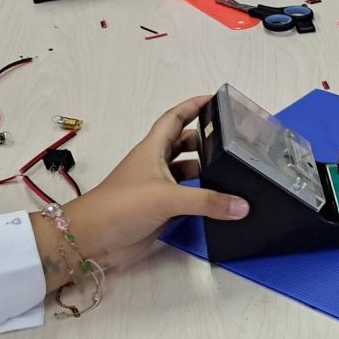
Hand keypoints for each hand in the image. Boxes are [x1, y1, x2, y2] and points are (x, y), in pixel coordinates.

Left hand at [31, 96, 249, 290]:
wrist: (95, 239)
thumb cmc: (122, 206)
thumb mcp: (167, 198)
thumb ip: (207, 201)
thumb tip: (243, 206)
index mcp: (153, 150)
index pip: (174, 119)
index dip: (192, 106)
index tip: (215, 99)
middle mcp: (156, 165)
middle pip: (184, 145)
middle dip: (205, 141)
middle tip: (232, 143)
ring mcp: (159, 188)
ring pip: (187, 173)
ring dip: (206, 171)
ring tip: (233, 172)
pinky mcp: (162, 210)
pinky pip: (188, 199)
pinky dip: (204, 198)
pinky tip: (222, 202)